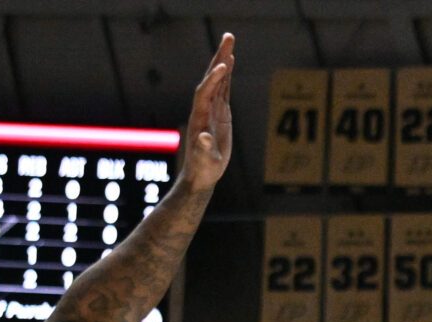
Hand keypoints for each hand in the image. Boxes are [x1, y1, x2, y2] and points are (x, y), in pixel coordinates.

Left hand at [177, 35, 235, 192]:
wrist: (201, 174)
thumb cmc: (203, 169)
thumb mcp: (205, 161)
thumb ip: (204, 149)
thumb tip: (204, 137)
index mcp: (200, 117)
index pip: (205, 92)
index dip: (214, 78)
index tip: (224, 65)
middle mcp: (204, 108)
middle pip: (211, 78)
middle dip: (219, 58)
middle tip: (228, 37)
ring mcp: (212, 109)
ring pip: (218, 80)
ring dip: (224, 60)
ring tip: (230, 41)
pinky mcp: (220, 113)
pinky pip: (223, 89)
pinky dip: (227, 75)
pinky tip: (231, 61)